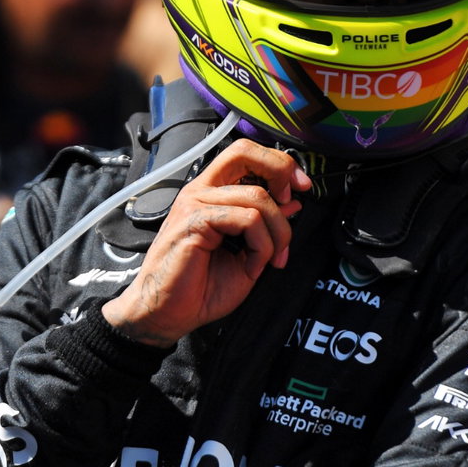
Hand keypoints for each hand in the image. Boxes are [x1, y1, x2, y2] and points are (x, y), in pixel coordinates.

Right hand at [103, 139, 310, 346]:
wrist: (167, 314)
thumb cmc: (199, 288)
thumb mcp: (247, 253)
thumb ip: (266, 226)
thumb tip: (292, 204)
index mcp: (211, 193)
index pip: (245, 154)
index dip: (279, 164)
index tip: (300, 188)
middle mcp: (201, 191)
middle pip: (245, 152)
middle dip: (281, 171)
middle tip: (294, 200)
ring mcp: (195, 203)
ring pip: (258, 198)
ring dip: (276, 234)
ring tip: (268, 261)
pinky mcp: (194, 221)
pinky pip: (247, 220)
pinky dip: (261, 247)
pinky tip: (252, 266)